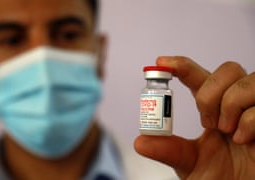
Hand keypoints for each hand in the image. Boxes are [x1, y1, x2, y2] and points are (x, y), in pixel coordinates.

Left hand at [134, 56, 254, 179]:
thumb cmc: (222, 178)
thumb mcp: (189, 163)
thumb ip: (168, 150)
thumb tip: (140, 142)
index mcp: (213, 109)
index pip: (198, 77)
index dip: (181, 66)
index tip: (161, 62)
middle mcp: (235, 104)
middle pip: (227, 70)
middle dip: (210, 94)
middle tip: (208, 123)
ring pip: (245, 81)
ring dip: (230, 106)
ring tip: (228, 132)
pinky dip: (248, 122)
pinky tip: (244, 140)